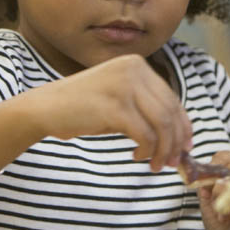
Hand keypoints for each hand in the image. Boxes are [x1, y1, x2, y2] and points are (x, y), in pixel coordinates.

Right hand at [20, 54, 191, 170]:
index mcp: (137, 65)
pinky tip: (136, 156)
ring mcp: (123, 86)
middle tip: (172, 162)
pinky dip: (146, 150)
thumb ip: (146, 108)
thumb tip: (178, 137)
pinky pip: (144, 134)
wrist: (44, 108)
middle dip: (175, 142)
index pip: (172, 99)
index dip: (183, 126)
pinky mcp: (114, 106)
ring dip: (162, 150)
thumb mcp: (119, 99)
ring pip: (161, 124)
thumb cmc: (83, 108)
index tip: (185, 147)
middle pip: (170, 112)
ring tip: (154, 164)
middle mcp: (133, 70)